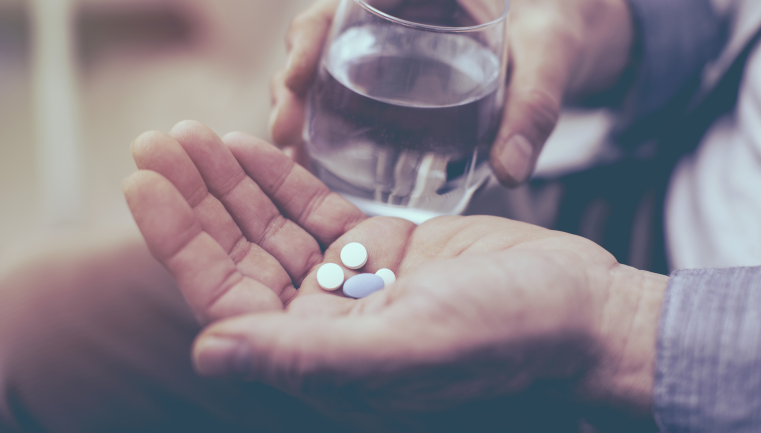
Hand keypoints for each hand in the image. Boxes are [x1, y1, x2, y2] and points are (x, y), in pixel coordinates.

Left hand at [125, 121, 665, 430]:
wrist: (580, 311)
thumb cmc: (508, 336)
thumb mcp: (406, 345)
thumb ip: (306, 356)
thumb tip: (206, 354)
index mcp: (320, 357)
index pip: (225, 297)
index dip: (178, 240)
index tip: (143, 181)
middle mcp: (326, 324)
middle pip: (239, 254)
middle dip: (196, 197)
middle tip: (156, 140)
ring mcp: (354, 283)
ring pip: (272, 227)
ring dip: (231, 180)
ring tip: (191, 132)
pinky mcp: (384, 248)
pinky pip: (315, 210)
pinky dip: (282, 176)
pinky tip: (251, 143)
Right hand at [270, 0, 633, 185]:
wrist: (565, 31)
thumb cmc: (557, 25)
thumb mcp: (550, 55)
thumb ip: (534, 104)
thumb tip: (510, 171)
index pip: (345, 4)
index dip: (311, 34)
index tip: (299, 72)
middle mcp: (390, 12)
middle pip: (319, 37)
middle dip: (293, 80)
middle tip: (287, 129)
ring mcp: (386, 47)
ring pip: (324, 69)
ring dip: (299, 108)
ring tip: (292, 154)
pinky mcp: (390, 80)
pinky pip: (346, 96)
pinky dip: (324, 125)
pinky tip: (315, 160)